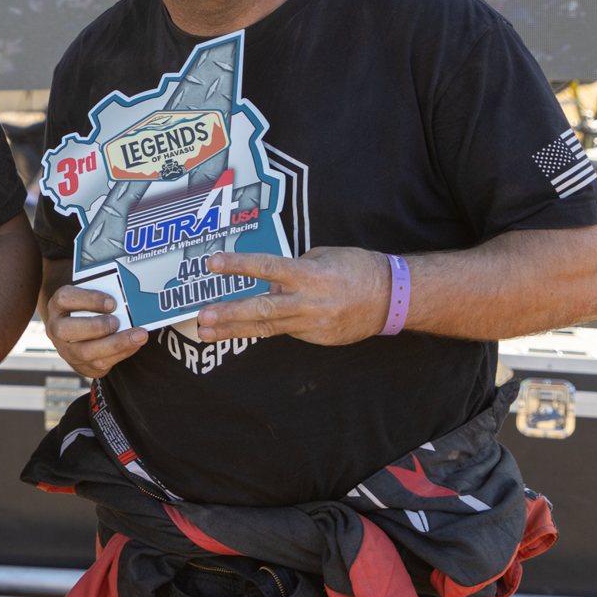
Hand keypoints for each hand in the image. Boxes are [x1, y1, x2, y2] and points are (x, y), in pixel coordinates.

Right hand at [44, 284, 145, 378]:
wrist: (78, 336)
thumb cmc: (87, 311)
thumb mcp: (88, 299)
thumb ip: (102, 298)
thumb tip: (127, 299)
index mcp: (57, 306)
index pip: (65, 299)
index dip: (89, 300)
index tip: (111, 302)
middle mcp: (56, 328)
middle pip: (66, 330)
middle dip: (96, 327)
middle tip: (117, 322)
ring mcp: (66, 349)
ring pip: (85, 352)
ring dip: (116, 344)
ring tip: (139, 336)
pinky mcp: (80, 365)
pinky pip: (100, 363)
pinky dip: (121, 353)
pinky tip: (134, 345)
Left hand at [195, 247, 390, 344]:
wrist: (393, 298)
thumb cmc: (357, 269)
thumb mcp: (323, 257)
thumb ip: (292, 269)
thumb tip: (268, 283)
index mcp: (311, 275)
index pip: (268, 268)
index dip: (239, 265)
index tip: (213, 263)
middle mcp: (310, 302)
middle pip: (263, 308)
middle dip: (230, 313)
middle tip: (202, 316)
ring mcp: (314, 325)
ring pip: (267, 328)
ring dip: (234, 329)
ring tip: (207, 332)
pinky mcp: (317, 339)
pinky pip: (288, 330)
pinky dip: (273, 325)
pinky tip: (257, 323)